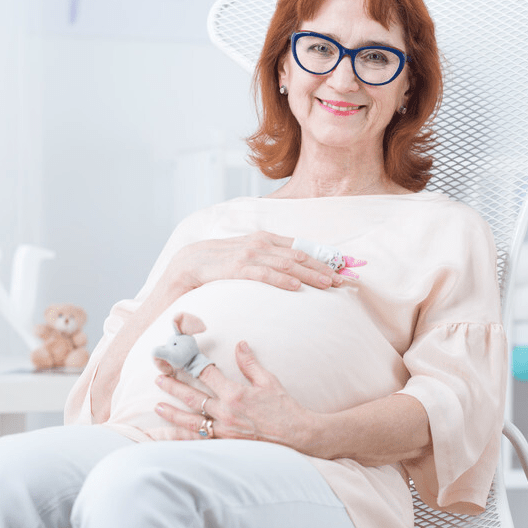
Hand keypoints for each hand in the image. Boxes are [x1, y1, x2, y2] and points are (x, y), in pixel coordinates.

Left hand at [154, 340, 317, 450]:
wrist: (298, 437)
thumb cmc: (285, 409)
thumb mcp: (269, 381)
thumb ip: (250, 363)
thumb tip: (239, 344)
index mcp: (236, 394)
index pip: (207, 375)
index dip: (192, 364)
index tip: (180, 357)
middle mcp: (226, 413)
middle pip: (193, 397)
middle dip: (173, 387)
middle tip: (158, 378)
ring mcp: (224, 432)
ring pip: (191, 422)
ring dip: (173, 413)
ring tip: (157, 406)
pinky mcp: (226, 445)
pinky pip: (200, 442)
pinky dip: (184, 439)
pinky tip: (171, 436)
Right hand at [162, 231, 343, 295]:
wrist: (182, 269)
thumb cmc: (218, 270)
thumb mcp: (247, 262)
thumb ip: (268, 263)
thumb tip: (295, 272)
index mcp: (263, 240)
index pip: (300, 247)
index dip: (324, 256)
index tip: (345, 268)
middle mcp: (257, 242)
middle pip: (299, 254)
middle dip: (324, 266)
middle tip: (345, 280)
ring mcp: (245, 253)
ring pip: (285, 262)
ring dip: (309, 273)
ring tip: (328, 284)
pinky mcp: (232, 268)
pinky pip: (261, 273)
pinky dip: (280, 279)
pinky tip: (296, 287)